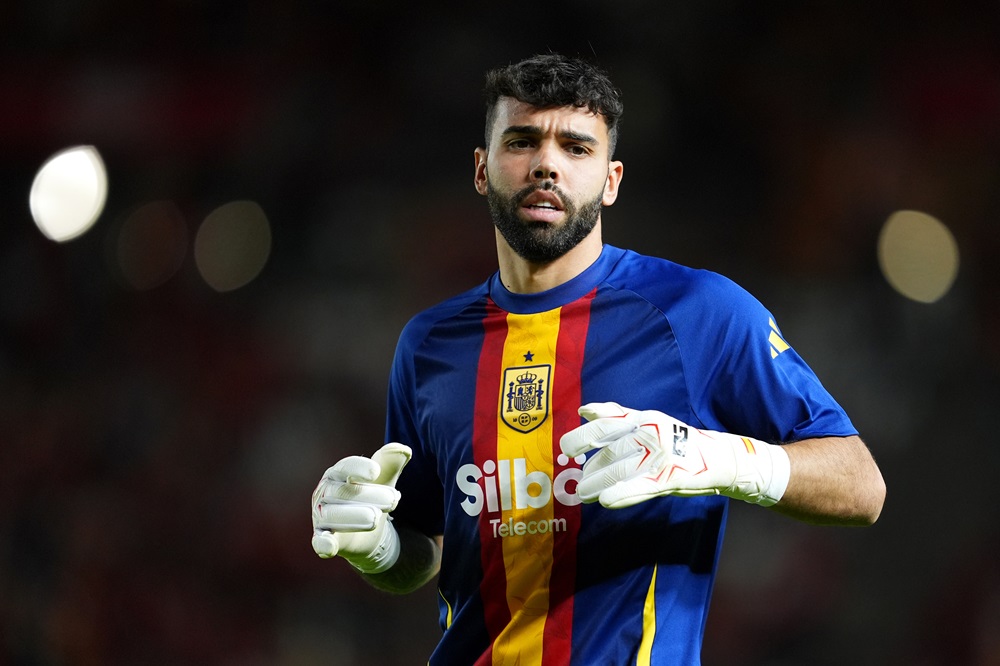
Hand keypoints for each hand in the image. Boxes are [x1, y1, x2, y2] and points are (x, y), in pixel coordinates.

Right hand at [311, 443, 411, 572]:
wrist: (371, 531)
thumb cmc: (373, 497)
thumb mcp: (384, 480)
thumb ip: (391, 465)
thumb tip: (403, 449)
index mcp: (337, 474)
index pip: (345, 468)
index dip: (359, 468)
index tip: (376, 471)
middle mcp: (325, 493)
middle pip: (343, 492)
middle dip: (369, 495)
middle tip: (394, 499)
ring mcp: (322, 517)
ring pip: (333, 515)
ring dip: (354, 516)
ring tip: (376, 518)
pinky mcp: (323, 540)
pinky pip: (319, 541)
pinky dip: (323, 543)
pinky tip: (329, 546)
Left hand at [559, 403, 789, 508]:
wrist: (720, 458)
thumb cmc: (676, 441)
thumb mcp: (648, 421)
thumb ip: (617, 416)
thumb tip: (584, 410)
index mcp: (643, 418)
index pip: (606, 424)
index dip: (583, 435)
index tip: (565, 448)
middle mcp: (649, 433)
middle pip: (609, 451)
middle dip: (588, 468)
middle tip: (574, 479)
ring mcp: (659, 455)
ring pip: (619, 471)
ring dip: (597, 484)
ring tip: (582, 493)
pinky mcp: (669, 477)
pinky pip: (640, 487)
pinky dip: (621, 494)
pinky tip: (605, 502)